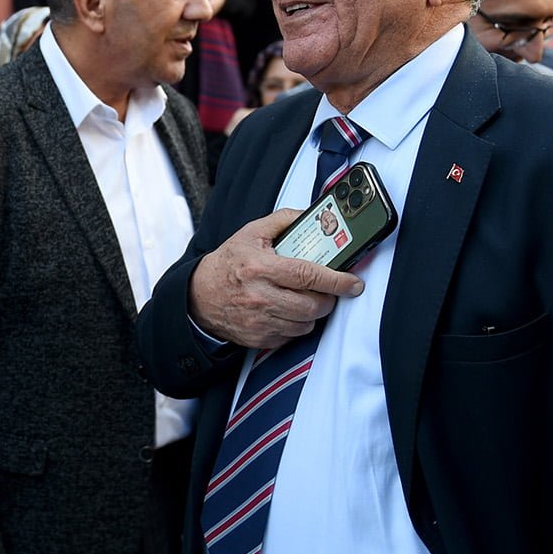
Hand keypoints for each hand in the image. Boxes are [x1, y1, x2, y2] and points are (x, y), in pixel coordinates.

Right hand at [187, 207, 363, 347]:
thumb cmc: (228, 263)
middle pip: (312, 306)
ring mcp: (259, 321)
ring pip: (306, 324)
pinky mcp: (259, 338)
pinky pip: (292, 336)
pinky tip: (288, 312)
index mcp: (260, 268)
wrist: (199, 296)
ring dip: (313, 313)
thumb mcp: (251, 233)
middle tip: (327, 290)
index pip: (307, 276)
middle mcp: (260, 297)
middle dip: (328, 299)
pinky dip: (297, 325)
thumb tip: (313, 215)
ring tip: (305, 299)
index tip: (354, 283)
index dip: (336, 280)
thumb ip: (283, 220)